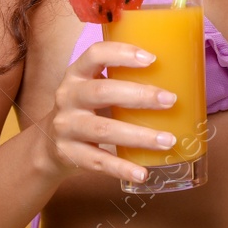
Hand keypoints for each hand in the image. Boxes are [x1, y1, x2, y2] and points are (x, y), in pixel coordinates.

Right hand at [41, 41, 179, 184]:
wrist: (47, 145)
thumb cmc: (86, 109)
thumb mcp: (94, 88)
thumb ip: (122, 80)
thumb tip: (180, 78)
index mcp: (77, 74)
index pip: (95, 54)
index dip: (122, 54)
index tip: (152, 58)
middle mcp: (68, 97)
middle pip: (103, 92)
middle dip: (140, 95)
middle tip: (171, 100)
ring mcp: (66, 127)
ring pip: (104, 130)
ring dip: (139, 136)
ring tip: (168, 140)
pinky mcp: (68, 154)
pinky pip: (99, 162)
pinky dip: (122, 168)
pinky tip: (143, 173)